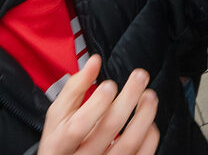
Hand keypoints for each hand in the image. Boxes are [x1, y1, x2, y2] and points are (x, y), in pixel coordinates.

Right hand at [39, 56, 159, 154]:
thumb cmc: (62, 138)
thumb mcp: (58, 116)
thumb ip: (74, 88)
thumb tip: (94, 61)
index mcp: (59, 143)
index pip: (78, 126)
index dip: (96, 104)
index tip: (110, 84)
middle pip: (108, 129)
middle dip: (128, 98)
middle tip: (140, 76)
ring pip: (129, 142)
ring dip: (145, 114)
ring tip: (150, 95)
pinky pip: (142, 153)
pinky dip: (150, 135)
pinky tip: (148, 120)